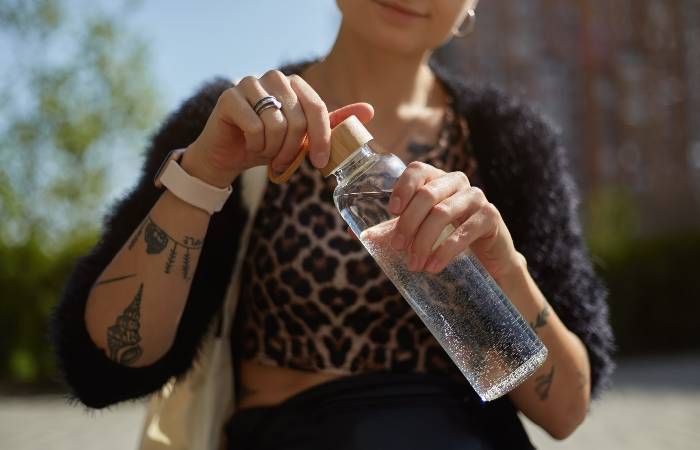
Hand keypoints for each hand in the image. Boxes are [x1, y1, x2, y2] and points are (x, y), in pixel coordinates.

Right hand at [183, 69, 373, 186]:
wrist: (227, 156)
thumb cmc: (267, 145)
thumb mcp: (303, 137)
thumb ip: (331, 123)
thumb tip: (369, 110)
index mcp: (294, 83)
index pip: (317, 108)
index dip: (321, 138)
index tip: (319, 163)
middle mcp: (273, 77)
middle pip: (298, 118)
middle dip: (293, 149)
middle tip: (283, 163)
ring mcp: (249, 83)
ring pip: (276, 124)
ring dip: (274, 149)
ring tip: (266, 154)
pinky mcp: (229, 97)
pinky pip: (254, 127)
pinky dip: (255, 145)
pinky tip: (248, 145)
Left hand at [387, 161, 522, 280]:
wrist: (487, 261)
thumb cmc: (447, 239)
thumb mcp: (417, 232)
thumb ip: (392, 230)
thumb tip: (360, 235)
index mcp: (436, 179)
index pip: (418, 170)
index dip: (403, 187)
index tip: (392, 211)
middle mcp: (456, 182)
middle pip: (427, 193)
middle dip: (408, 223)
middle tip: (398, 248)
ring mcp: (476, 197)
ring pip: (443, 212)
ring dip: (424, 240)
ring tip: (414, 264)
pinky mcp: (491, 216)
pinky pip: (466, 229)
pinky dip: (446, 250)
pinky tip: (434, 266)